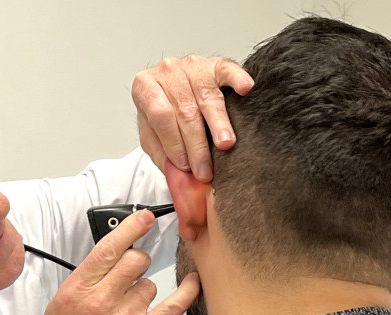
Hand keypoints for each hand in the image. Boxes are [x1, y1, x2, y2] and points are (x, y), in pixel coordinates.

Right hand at [32, 210, 200, 314]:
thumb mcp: (59, 307)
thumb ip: (85, 280)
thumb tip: (111, 256)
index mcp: (77, 291)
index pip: (109, 248)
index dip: (131, 228)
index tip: (145, 218)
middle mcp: (100, 302)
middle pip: (135, 261)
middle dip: (137, 263)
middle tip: (130, 276)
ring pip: (150, 284)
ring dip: (143, 292)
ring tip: (127, 311)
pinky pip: (173, 307)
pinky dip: (187, 292)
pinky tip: (193, 282)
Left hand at [132, 55, 253, 181]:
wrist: (172, 91)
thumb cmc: (162, 115)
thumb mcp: (152, 136)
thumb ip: (162, 154)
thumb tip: (181, 175)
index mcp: (145, 87)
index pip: (160, 116)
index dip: (174, 142)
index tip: (185, 166)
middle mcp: (167, 71)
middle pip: (185, 110)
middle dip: (197, 144)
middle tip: (205, 169)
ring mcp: (192, 65)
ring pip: (207, 97)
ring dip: (218, 123)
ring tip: (225, 144)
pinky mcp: (215, 64)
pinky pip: (228, 71)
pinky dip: (237, 79)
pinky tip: (245, 89)